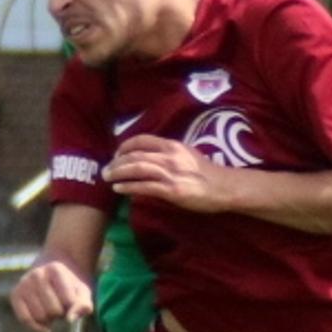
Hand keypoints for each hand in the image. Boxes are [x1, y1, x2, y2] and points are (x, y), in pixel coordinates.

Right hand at [11, 260, 92, 331]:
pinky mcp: (15, 295)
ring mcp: (24, 284)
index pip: (68, 301)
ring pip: (40, 316)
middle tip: (60, 307)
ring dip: (49, 320)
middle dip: (60, 314)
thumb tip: (70, 319)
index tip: (71, 302)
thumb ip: (83, 304)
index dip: (72, 307)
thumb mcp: (82, 293)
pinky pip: (25, 319)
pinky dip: (36, 328)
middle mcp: (37, 274)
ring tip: (51, 311)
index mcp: (55, 269)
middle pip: (53, 310)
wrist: (50, 278)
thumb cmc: (69, 288)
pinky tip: (46, 329)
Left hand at [103, 135, 224, 210]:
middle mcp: (169, 156)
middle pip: (135, 155)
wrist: (224, 187)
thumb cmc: (207, 173)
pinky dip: (128, 187)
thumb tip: (149, 159)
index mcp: (173, 146)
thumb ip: (169, 154)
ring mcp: (170, 173)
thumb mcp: (188, 155)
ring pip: (136, 169)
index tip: (117, 154)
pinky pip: (144, 187)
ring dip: (118, 173)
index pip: (142, 140)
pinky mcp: (171, 190)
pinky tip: (119, 189)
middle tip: (106, 169)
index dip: (125, 146)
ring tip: (108, 178)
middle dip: (117, 162)